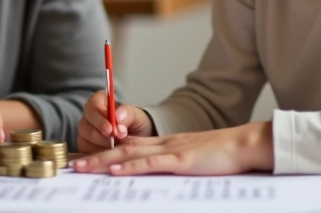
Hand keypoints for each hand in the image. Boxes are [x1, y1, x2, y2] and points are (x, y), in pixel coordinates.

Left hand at [72, 121, 273, 175]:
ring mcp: (172, 150)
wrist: (245, 144)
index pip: (130, 146)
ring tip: (84, 168)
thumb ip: (178, 164)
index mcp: (167, 143)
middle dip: (97, 158)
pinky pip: (152, 163)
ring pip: (130, 154)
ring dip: (104, 161)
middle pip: (123, 148)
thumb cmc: (225, 155)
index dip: (107, 153)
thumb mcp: (196, 158)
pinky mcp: (182, 160)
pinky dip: (132, 166)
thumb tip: (162, 176)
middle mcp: (164, 143)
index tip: (89, 161)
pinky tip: (116, 171)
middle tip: (74, 166)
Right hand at [76, 90, 154, 154]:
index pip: (93, 103)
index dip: (100, 115)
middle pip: (85, 122)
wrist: (138, 142)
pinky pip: (85, 150)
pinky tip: (108, 154)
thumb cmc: (135, 125)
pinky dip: (96, 153)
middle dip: (99, 132)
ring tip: (115, 147)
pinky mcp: (85, 147)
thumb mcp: (137, 116)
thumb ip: (128, 113)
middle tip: (113, 138)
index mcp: (100, 102)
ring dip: (100, 144)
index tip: (111, 127)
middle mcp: (89, 116)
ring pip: (84, 137)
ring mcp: (85, 132)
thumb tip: (118, 117)